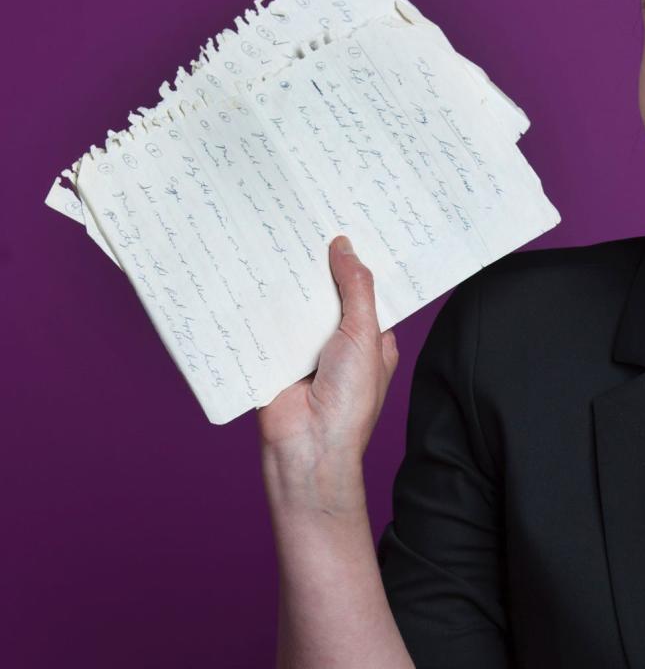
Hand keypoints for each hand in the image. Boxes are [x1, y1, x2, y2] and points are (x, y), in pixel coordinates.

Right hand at [256, 235, 400, 464]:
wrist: (307, 447)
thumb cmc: (349, 400)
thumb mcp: (364, 335)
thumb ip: (356, 289)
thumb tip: (344, 247)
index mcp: (371, 339)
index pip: (365, 292)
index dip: (357, 264)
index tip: (346, 227)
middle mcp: (339, 342)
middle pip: (327, 295)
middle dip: (318, 267)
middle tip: (304, 220)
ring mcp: (305, 350)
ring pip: (296, 306)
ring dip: (287, 283)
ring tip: (275, 235)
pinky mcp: (274, 357)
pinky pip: (266, 323)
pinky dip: (259, 304)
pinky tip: (250, 272)